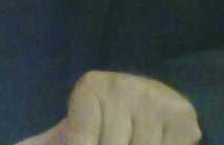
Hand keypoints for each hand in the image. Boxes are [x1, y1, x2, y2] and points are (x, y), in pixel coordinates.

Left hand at [17, 72, 201, 144]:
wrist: (151, 106)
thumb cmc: (103, 124)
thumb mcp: (70, 132)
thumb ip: (42, 142)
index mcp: (90, 87)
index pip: (80, 143)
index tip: (90, 138)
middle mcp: (121, 85)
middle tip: (114, 137)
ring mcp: (153, 99)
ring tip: (131, 139)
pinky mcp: (181, 115)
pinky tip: (154, 140)